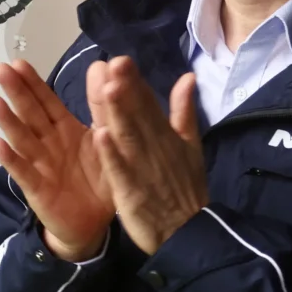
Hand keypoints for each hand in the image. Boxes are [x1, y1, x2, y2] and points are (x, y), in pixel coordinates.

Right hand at [0, 60, 114, 260]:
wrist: (95, 223)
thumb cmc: (99, 179)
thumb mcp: (109, 139)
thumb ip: (105, 106)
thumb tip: (103, 65)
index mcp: (65, 130)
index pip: (47, 101)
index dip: (33, 83)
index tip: (18, 62)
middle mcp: (48, 143)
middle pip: (29, 114)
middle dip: (16, 92)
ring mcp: (40, 165)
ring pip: (21, 138)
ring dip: (7, 120)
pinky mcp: (37, 189)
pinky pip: (23, 171)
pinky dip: (9, 157)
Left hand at [86, 57, 206, 254]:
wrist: (189, 233)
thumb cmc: (185, 187)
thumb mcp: (191, 146)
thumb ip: (184, 111)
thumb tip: (188, 77)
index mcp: (166, 135)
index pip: (149, 104)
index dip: (135, 82)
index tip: (121, 58)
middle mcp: (155, 147)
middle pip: (138, 115)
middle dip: (127, 89)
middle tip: (115, 63)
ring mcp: (143, 168)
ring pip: (128, 137)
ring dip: (118, 113)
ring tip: (108, 88)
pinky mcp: (132, 191)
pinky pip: (120, 170)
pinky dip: (112, 154)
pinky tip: (100, 135)